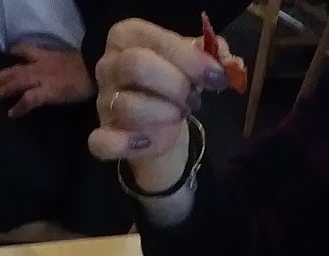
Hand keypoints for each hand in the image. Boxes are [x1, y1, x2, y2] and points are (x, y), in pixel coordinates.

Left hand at [0, 45, 94, 117]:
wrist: (94, 69)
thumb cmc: (88, 68)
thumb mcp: (72, 61)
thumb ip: (62, 66)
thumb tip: (60, 73)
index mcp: (47, 57)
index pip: (27, 50)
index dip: (16, 52)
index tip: (8, 54)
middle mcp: (40, 66)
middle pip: (15, 69)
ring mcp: (42, 79)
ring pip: (17, 82)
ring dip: (3, 88)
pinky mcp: (47, 92)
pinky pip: (29, 100)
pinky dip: (19, 107)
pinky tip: (11, 113)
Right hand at [88, 19, 229, 185]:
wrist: (159, 120)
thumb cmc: (171, 81)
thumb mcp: (190, 61)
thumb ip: (208, 54)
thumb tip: (226, 58)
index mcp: (127, 35)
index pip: (157, 40)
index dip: (190, 59)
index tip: (215, 76)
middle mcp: (109, 64)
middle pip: (138, 66)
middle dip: (175, 85)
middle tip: (193, 98)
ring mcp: (102, 101)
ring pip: (127, 105)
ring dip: (163, 114)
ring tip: (177, 116)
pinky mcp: (102, 134)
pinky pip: (102, 142)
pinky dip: (124, 145)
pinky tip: (146, 143)